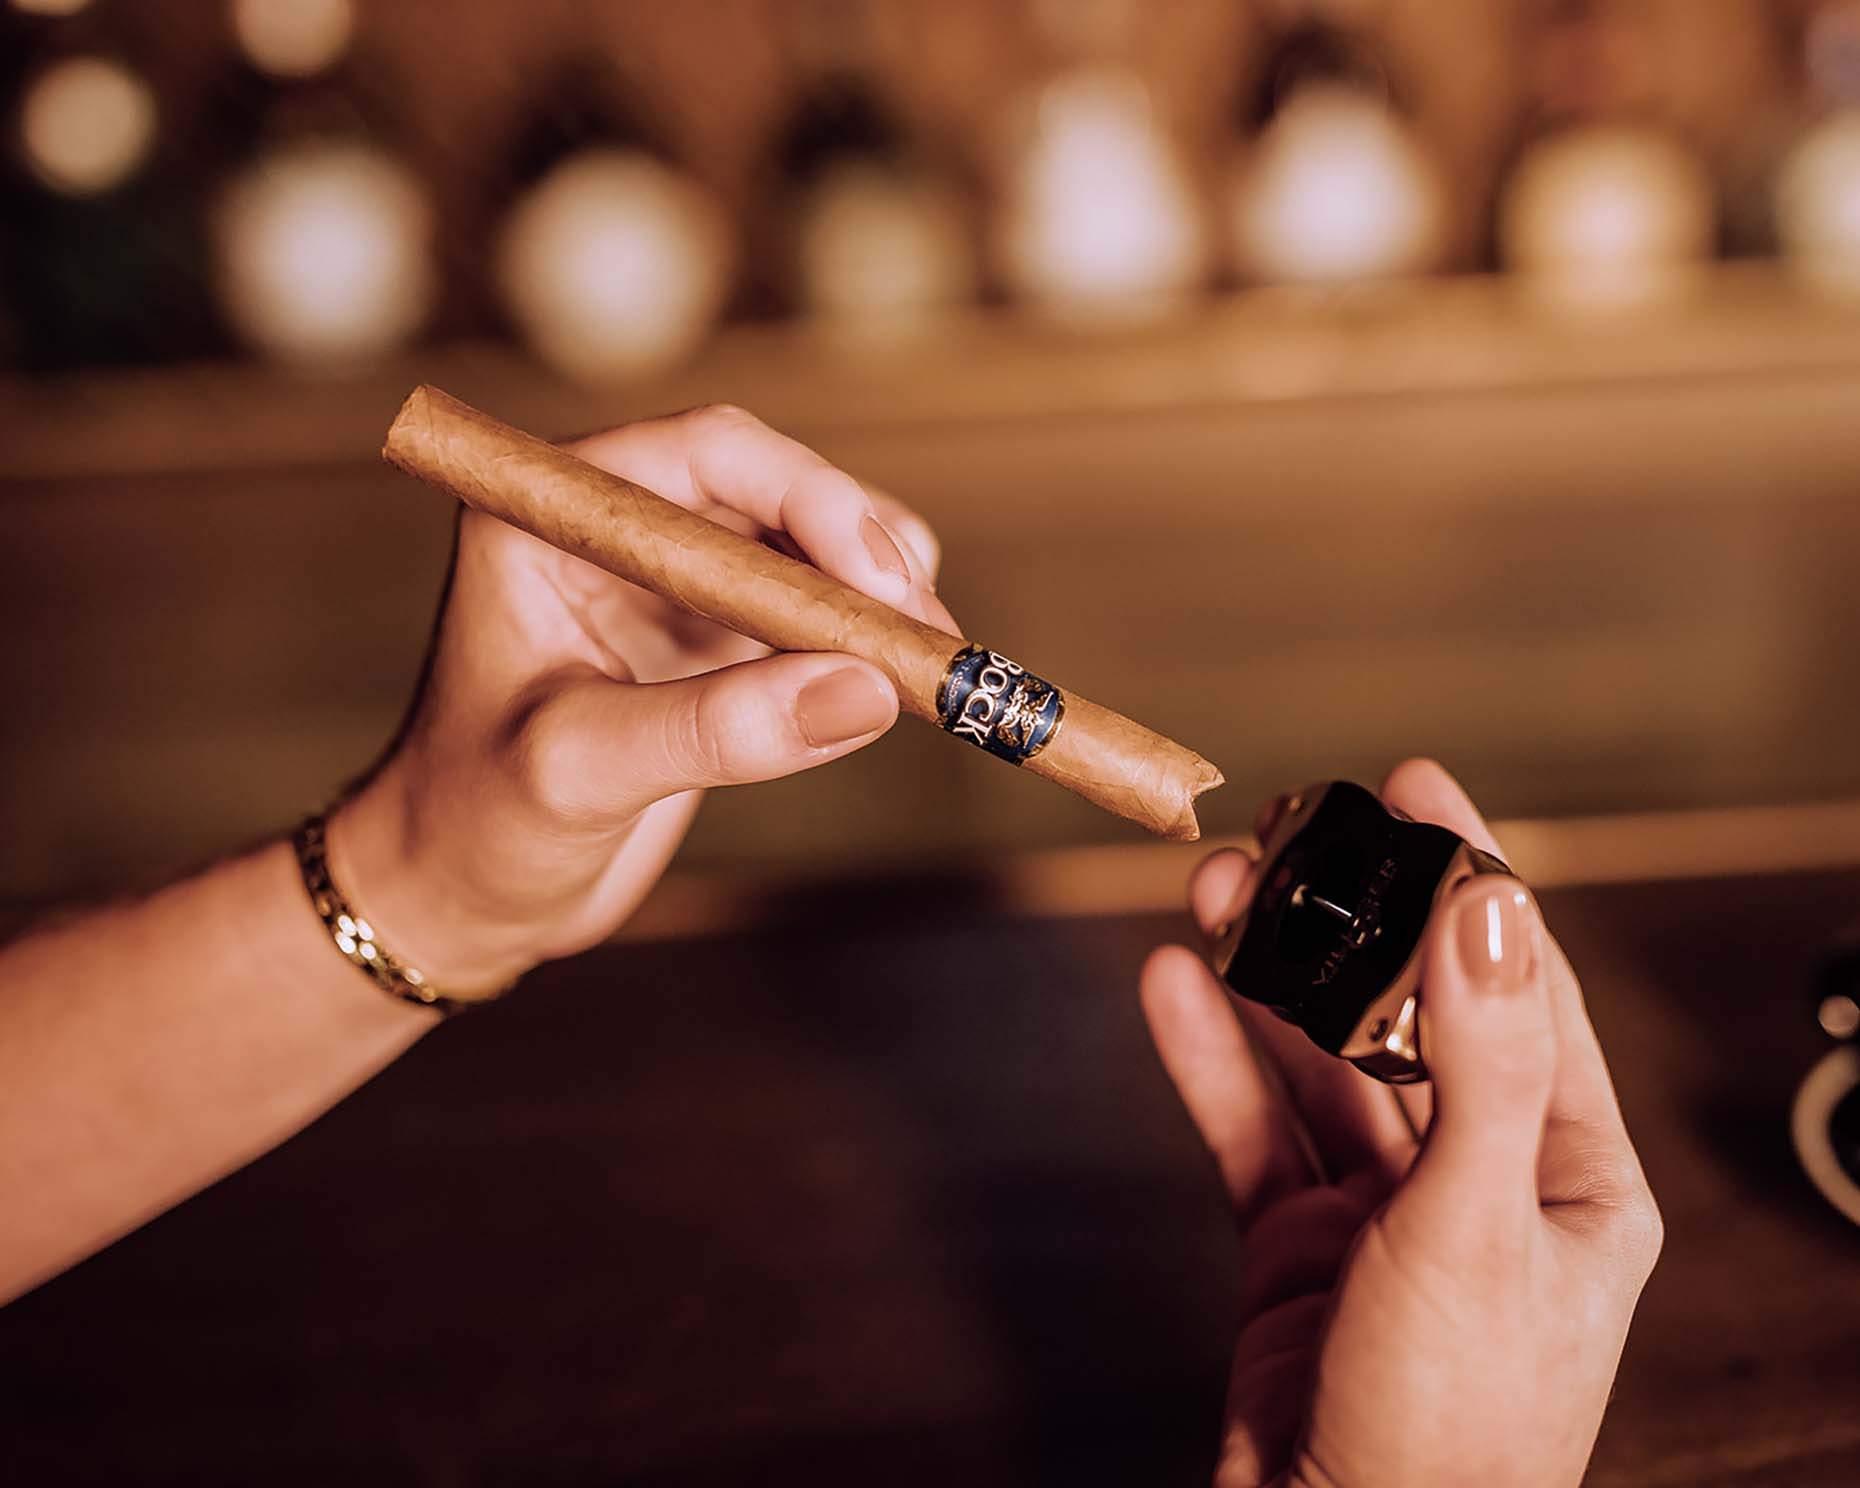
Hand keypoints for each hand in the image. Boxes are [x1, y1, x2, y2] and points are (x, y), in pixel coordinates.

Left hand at [330, 404, 956, 991]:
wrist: (462, 898)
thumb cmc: (479, 826)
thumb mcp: (584, 772)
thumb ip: (716, 729)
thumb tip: (865, 692)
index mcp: (550, 514)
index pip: (707, 452)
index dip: (810, 496)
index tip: (880, 581)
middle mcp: (620, 527)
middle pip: (779, 489)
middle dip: (865, 554)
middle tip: (926, 638)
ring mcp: (674, 583)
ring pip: (813, 547)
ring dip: (883, 598)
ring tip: (930, 674)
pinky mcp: (717, 643)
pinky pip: (818, 615)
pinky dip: (869, 645)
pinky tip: (897, 694)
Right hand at [1141, 760, 1662, 1487]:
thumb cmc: (1450, 1432)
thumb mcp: (1476, 1230)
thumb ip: (1481, 1066)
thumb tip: (1490, 909)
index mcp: (1567, 1172)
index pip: (1520, 988)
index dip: (1468, 878)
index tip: (1416, 789)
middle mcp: (1477, 1179)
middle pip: (1403, 1013)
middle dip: (1340, 924)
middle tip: (1282, 837)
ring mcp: (1381, 1211)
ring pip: (1317, 1062)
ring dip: (1264, 979)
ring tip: (1211, 894)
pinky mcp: (1296, 1245)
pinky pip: (1248, 1130)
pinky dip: (1208, 1063)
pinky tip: (1172, 994)